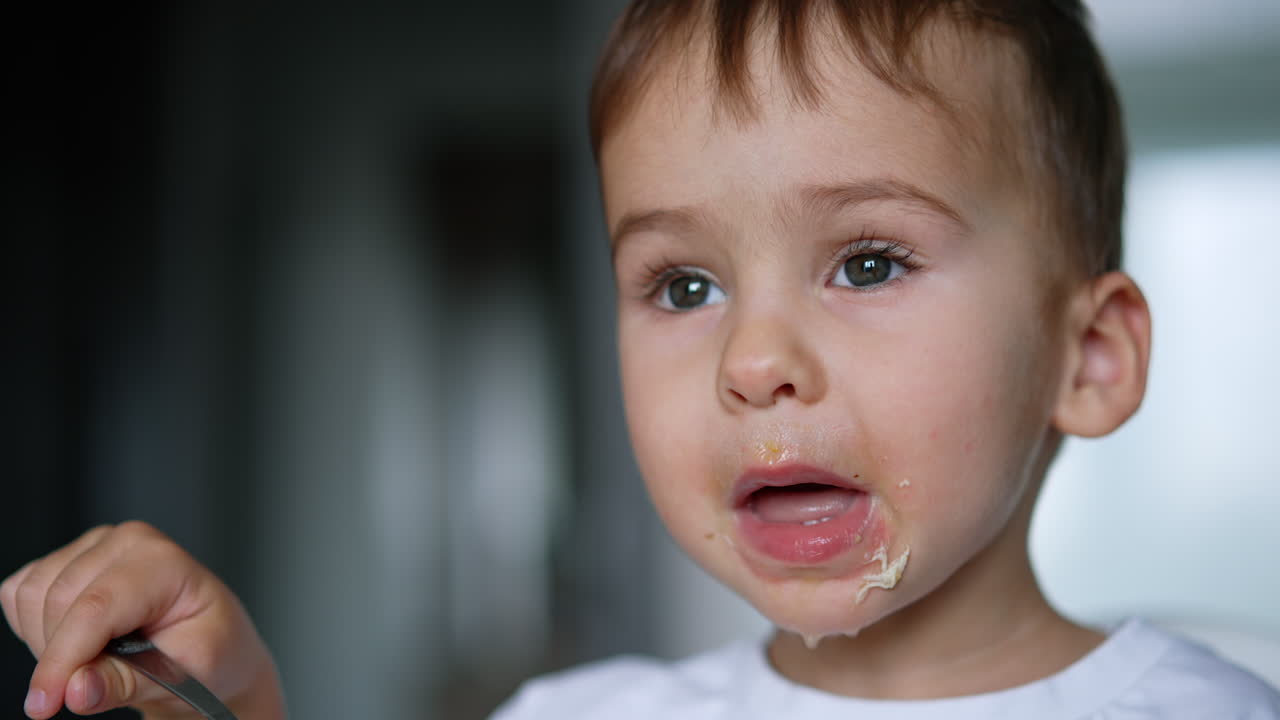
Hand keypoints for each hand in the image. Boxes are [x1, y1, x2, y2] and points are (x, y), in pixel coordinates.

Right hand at [1, 522, 285, 718]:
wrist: (208, 644)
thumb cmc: (208, 652)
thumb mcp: (188, 676)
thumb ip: (129, 682)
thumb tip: (76, 689)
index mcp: (164, 561)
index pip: (96, 608)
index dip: (63, 659)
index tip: (45, 703)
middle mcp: (125, 543)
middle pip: (56, 603)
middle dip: (61, 658)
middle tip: (95, 683)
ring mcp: (92, 547)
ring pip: (31, 598)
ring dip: (48, 643)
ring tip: (97, 658)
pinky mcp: (64, 560)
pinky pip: (19, 596)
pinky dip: (34, 628)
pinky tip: (76, 640)